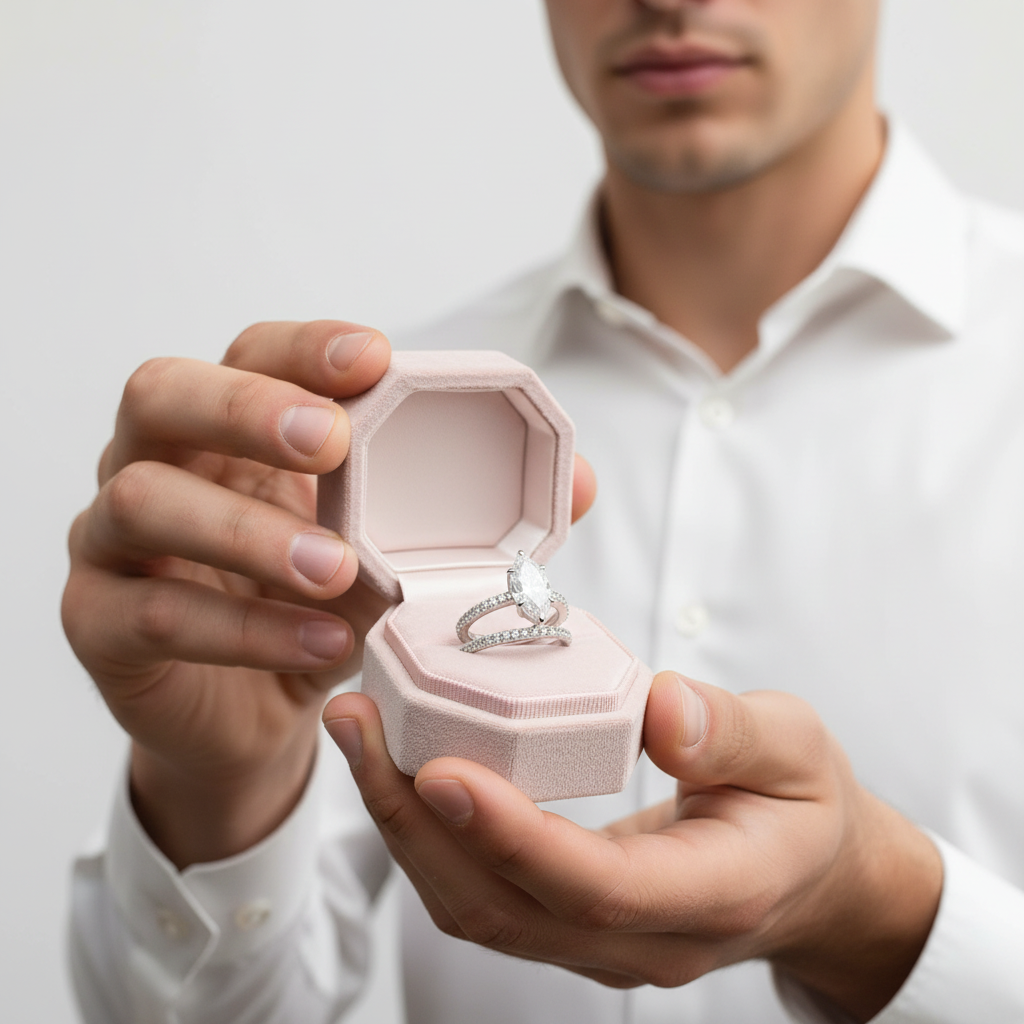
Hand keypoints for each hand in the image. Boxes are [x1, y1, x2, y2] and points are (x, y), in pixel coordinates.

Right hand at [63, 320, 597, 868]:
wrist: (255, 712)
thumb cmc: (322, 605)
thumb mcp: (396, 551)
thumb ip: (472, 511)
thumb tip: (581, 481)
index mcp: (234, 429)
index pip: (251, 352)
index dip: (304, 346)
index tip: (372, 358)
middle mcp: (161, 462)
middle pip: (162, 393)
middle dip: (247, 408)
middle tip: (328, 440)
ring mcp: (117, 541)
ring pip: (144, 501)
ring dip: (248, 533)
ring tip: (337, 570)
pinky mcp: (100, 622)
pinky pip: (152, 613)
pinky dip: (242, 629)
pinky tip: (319, 645)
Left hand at [323, 672, 941, 1020]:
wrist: (811, 873)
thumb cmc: (802, 804)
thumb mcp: (796, 748)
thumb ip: (732, 733)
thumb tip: (659, 709)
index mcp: (712, 895)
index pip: (595, 888)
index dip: (512, 837)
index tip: (440, 770)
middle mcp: (641, 939)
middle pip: (506, 907)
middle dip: (416, 822)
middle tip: (360, 726)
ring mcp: (597, 942)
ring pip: (477, 909)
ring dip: (405, 827)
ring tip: (360, 735)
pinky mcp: (565, 920)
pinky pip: (481, 891)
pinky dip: (428, 834)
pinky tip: (399, 765)